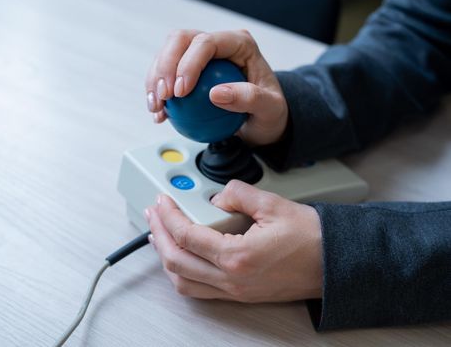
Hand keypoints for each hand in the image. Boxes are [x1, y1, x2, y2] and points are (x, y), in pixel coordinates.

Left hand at [144, 180, 322, 301]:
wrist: (335, 263)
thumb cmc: (312, 238)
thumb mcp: (273, 204)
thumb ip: (238, 194)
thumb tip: (217, 196)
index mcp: (237, 256)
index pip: (187, 236)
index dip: (168, 216)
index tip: (162, 202)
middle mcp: (232, 279)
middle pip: (177, 262)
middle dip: (159, 236)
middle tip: (154, 215)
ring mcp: (236, 290)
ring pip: (184, 282)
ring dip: (167, 259)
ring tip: (160, 237)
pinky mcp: (241, 294)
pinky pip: (200, 289)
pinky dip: (183, 273)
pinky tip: (182, 257)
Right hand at [145, 30, 288, 145]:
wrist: (262, 122)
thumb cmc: (270, 112)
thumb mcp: (270, 109)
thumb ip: (249, 98)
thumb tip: (216, 94)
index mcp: (239, 44)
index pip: (207, 43)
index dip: (188, 64)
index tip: (181, 92)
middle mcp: (217, 45)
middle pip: (181, 41)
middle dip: (165, 66)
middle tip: (164, 96)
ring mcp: (200, 57)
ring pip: (167, 54)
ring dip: (155, 80)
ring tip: (157, 107)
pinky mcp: (187, 72)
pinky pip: (166, 76)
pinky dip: (157, 93)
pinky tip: (158, 113)